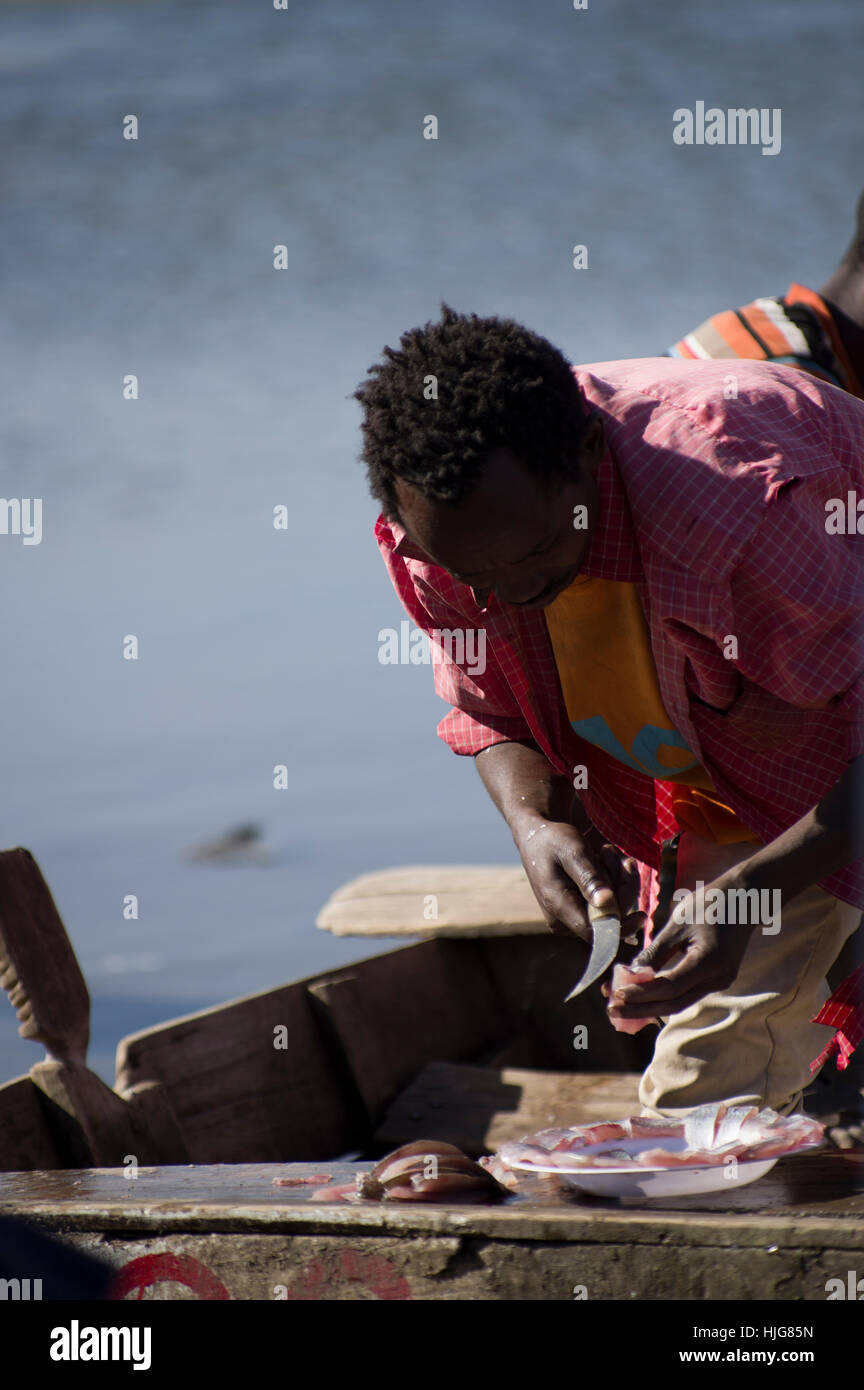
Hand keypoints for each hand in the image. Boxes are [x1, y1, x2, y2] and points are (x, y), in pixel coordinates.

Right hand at [513, 815, 647, 945]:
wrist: (539, 835)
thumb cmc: (553, 841)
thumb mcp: (573, 852)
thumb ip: (590, 878)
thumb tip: (607, 904)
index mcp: (560, 909)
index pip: (596, 933)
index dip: (622, 926)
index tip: (642, 915)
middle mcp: (566, 919)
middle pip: (610, 919)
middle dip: (622, 887)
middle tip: (618, 857)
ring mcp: (575, 914)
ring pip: (614, 908)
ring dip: (619, 878)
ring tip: (606, 852)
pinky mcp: (582, 907)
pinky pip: (609, 902)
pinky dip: (614, 880)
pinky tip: (606, 860)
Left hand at [610, 875, 755, 1018]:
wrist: (745, 898)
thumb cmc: (710, 903)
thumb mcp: (678, 922)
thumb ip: (657, 951)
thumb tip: (632, 974)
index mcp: (710, 962)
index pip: (670, 987)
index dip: (641, 992)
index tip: (616, 994)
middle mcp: (718, 978)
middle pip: (674, 1003)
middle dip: (641, 1009)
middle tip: (611, 1010)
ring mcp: (719, 981)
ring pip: (680, 1002)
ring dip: (649, 1006)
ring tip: (620, 1007)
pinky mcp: (716, 979)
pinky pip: (686, 994)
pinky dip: (662, 997)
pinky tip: (641, 998)